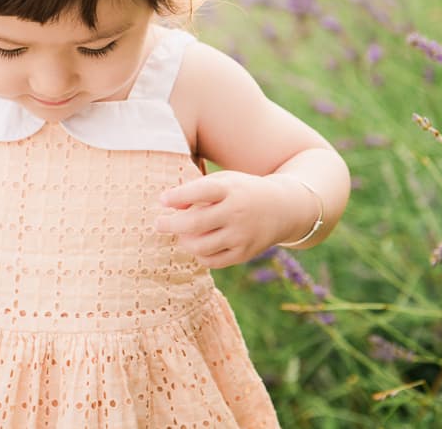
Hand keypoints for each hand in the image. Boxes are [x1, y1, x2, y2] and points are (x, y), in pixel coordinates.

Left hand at [154, 171, 290, 268]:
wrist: (284, 208)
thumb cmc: (242, 191)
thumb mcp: (224, 181)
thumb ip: (196, 189)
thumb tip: (168, 204)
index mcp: (231, 189)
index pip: (201, 192)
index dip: (178, 196)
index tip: (162, 200)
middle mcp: (237, 213)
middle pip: (196, 223)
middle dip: (171, 224)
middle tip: (158, 224)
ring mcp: (242, 235)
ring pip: (201, 246)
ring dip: (184, 241)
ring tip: (180, 234)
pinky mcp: (244, 253)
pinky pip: (212, 261)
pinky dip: (199, 255)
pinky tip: (197, 245)